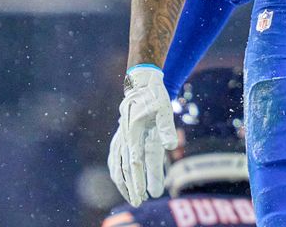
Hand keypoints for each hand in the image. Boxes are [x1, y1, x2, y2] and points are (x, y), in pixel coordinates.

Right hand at [108, 65, 177, 206]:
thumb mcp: (164, 108)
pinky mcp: (120, 137)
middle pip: (126, 167)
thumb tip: (171, 146)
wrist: (141, 83)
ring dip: (123, 182)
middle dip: (132, 186)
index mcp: (134, 131)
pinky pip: (114, 158)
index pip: (136, 161)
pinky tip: (120, 180)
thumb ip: (166, 127)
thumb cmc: (155, 96)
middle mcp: (125, 137)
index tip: (144, 193)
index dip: (140, 179)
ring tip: (132, 197)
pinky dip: (116, 171)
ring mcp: (120, 137)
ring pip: (116, 165)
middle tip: (139, 202)